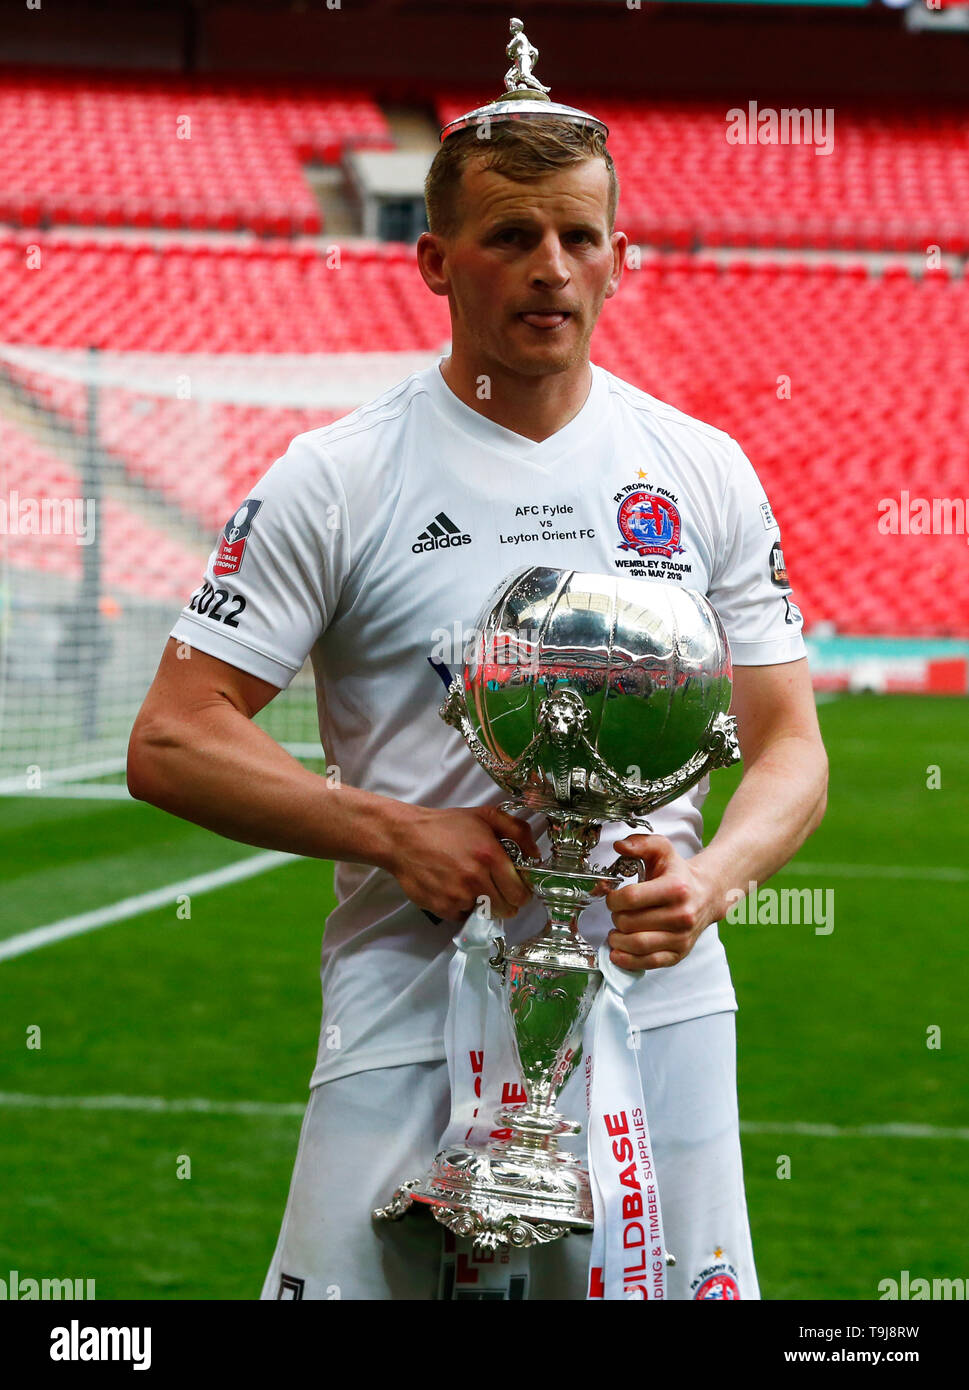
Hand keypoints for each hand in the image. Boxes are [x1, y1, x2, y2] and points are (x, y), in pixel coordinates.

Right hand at [388, 803, 540, 922]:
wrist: (403, 838)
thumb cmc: (445, 826)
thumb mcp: (484, 816)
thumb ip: (517, 831)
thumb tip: (536, 855)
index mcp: (490, 855)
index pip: (521, 892)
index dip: (521, 891)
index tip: (515, 886)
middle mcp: (476, 879)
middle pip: (508, 909)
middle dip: (506, 900)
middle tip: (495, 887)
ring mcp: (458, 896)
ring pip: (487, 914)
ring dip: (484, 904)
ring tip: (471, 885)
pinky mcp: (443, 908)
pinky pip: (464, 916)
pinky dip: (463, 907)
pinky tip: (454, 889)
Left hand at [595, 834, 718, 971]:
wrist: (707, 894)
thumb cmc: (679, 874)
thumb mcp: (662, 850)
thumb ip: (640, 843)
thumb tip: (620, 846)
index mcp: (676, 888)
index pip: (631, 899)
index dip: (613, 899)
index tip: (612, 897)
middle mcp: (682, 915)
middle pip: (630, 922)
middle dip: (615, 917)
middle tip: (617, 913)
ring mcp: (681, 937)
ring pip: (637, 945)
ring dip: (617, 940)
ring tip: (615, 932)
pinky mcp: (679, 953)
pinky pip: (648, 963)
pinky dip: (628, 960)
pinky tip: (618, 952)